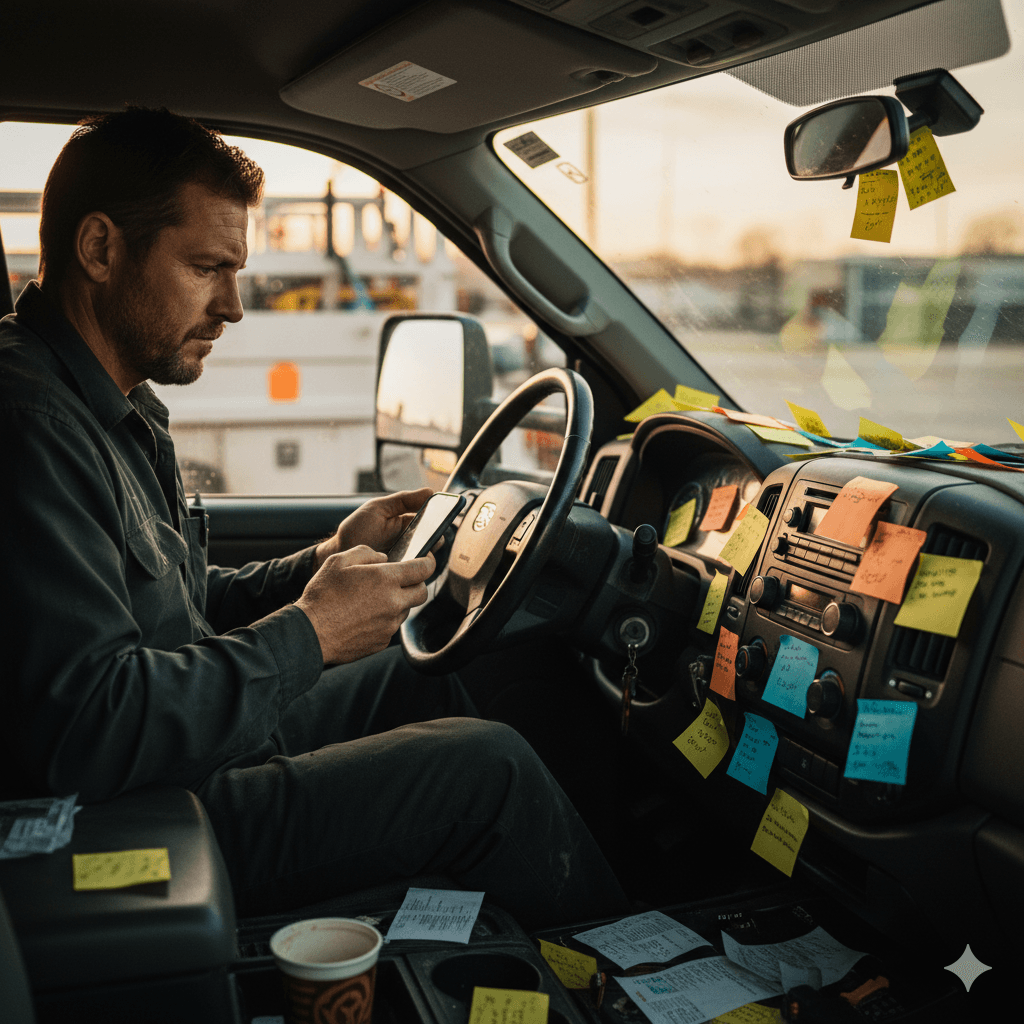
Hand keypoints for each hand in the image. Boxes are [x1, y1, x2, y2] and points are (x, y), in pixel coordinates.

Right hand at [295, 544, 434, 664]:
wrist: (310, 633)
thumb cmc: (322, 594)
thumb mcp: (339, 561)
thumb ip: (367, 553)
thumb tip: (384, 558)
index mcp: (386, 579)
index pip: (423, 569)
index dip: (427, 563)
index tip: (424, 561)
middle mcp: (393, 603)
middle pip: (422, 592)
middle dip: (415, 584)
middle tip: (399, 581)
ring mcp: (389, 624)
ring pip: (405, 610)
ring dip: (397, 603)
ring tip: (371, 600)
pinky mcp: (382, 641)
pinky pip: (391, 626)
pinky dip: (384, 619)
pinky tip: (363, 616)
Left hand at [314, 488, 433, 568]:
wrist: (341, 556)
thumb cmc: (356, 530)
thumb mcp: (378, 508)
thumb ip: (403, 500)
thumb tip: (430, 492)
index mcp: (407, 524)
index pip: (431, 520)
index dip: (440, 517)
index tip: (442, 514)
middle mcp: (411, 543)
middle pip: (434, 541)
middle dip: (435, 537)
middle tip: (431, 535)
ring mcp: (408, 560)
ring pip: (428, 559)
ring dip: (426, 554)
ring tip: (420, 550)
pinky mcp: (402, 575)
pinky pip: (416, 573)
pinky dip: (416, 569)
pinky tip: (410, 564)